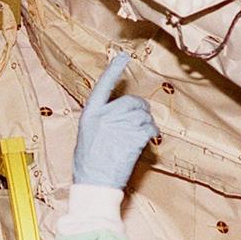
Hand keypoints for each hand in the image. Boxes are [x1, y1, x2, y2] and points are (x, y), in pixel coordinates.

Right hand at [72, 52, 157, 190]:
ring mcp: (120, 126)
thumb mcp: (87, 136)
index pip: (102, 86)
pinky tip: (149, 141)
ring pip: (143, 115)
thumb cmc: (89, 164)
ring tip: (141, 136)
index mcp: (90, 114)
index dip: (113, 71)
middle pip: (131, 102)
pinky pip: (150, 128)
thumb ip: (101, 121)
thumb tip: (116, 116)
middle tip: (142, 120)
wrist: (94, 183)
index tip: (123, 56)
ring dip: (147, 124)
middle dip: (140, 110)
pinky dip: (153, 134)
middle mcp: (105, 116)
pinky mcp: (133, 137)